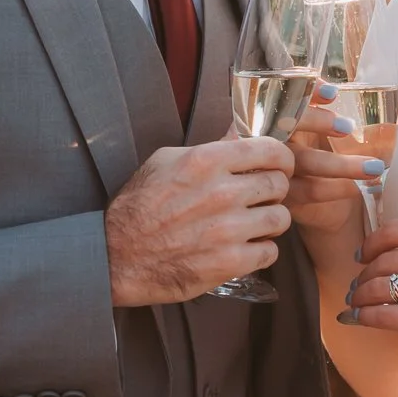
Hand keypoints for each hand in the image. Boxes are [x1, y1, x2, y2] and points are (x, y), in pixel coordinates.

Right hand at [105, 136, 294, 305]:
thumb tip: (238, 133)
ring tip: (254, 224)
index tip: (279, 165)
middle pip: (279, 184)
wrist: (116, 255)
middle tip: (261, 197)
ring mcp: (228, 230)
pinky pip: (270, 252)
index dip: (281, 158)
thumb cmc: (138, 206)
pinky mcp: (229, 263)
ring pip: (280, 219)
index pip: (269, 150)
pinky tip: (245, 247)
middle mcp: (221, 193)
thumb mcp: (166, 161)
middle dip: (274, 189)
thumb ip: (208, 147)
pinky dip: (261, 250)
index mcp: (206, 161)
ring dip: (270, 221)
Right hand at [286, 94, 397, 235]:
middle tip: (348, 127)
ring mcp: (279, 168)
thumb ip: (375, 121)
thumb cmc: (336, 159)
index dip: (307, 90)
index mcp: (292, 116)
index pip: (289, 93)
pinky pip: (310, 191)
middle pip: (287, 123)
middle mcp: (279, 138)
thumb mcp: (353, 137)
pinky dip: (336, 189)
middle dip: (316, 121)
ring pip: (304, 161)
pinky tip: (358, 188)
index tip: (333, 92)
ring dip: (340, 164)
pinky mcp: (288, 196)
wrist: (327, 206)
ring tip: (375, 167)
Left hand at [341, 218, 397, 365]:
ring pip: (378, 288)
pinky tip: (357, 321)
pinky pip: (385, 315)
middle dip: (362, 276)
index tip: (361, 256)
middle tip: (356, 288)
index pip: (393, 231)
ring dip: (359, 298)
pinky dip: (365, 318)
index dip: (370, 245)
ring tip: (355, 305)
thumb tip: (395, 260)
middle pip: (381, 261)